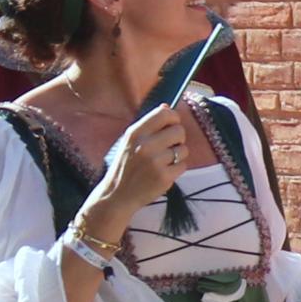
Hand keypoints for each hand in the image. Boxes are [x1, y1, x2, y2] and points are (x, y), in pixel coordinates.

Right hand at [81, 102, 190, 228]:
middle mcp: (145, 145)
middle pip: (179, 131)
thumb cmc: (125, 166)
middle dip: (178, 138)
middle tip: (168, 147)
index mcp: (135, 133)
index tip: (172, 126)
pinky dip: (177, 169)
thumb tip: (166, 106)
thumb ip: (148, 125)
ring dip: (178, 155)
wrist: (117, 195)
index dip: (174, 118)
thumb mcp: (129, 142)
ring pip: (183, 149)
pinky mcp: (165, 177)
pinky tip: (164, 172)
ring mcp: (155, 162)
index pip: (165, 114)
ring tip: (163, 162)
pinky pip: (183, 165)